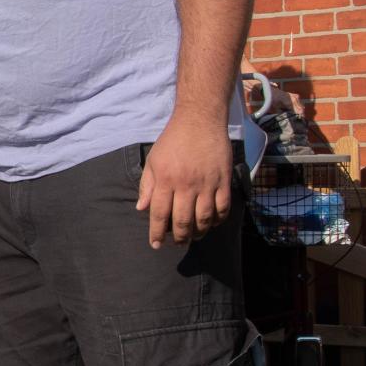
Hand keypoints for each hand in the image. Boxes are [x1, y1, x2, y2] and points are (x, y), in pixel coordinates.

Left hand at [136, 112, 233, 247]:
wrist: (199, 120)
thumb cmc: (172, 140)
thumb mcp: (153, 161)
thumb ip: (147, 186)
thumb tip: (142, 209)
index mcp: (166, 180)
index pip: (159, 214)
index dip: (156, 233)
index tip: (155, 245)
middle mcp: (186, 185)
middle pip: (183, 221)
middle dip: (179, 238)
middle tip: (177, 244)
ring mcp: (207, 183)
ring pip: (204, 219)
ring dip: (198, 233)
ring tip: (193, 237)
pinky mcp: (224, 180)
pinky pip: (223, 207)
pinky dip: (218, 220)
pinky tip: (211, 223)